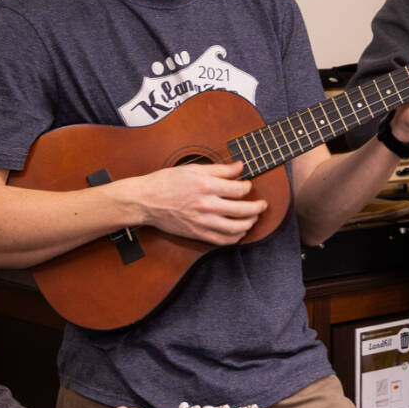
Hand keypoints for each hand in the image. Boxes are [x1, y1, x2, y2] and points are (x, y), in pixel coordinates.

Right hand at [127, 162, 266, 245]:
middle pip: (242, 210)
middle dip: (257, 208)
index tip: (247, 185)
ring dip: (249, 224)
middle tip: (262, 205)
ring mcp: (202, 222)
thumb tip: (240, 166)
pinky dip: (235, 238)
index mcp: (206, 186)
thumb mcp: (193, 169)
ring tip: (253, 218)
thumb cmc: (166, 182)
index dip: (248, 187)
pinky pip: (222, 241)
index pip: (239, 189)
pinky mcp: (197, 234)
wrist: (145, 201)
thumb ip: (219, 169)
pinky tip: (239, 233)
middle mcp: (206, 205)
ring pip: (235, 228)